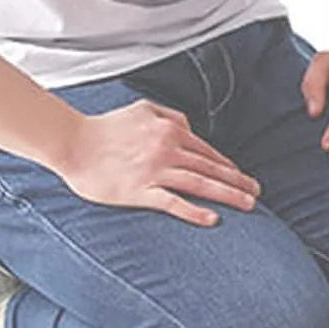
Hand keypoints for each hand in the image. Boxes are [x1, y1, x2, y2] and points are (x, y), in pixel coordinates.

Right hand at [57, 101, 260, 227]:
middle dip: (238, 181)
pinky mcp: (140, 191)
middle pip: (211, 168)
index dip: (228, 166)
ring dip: (228, 195)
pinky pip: (173, 202)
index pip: (208, 152)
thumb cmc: (105, 126)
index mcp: (171, 130)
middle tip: (257, 193)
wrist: (71, 141)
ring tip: (248, 204)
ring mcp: (155, 171)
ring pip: (201, 184)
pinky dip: (195, 211)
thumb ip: (170, 116)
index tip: (242, 177)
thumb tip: (190, 128)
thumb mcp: (143, 109)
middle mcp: (168, 150)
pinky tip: (213, 219)